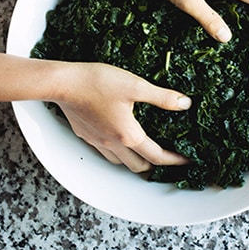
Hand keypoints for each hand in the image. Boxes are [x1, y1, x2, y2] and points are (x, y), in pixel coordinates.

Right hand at [55, 61, 190, 171]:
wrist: (62, 82)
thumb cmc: (97, 82)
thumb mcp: (135, 85)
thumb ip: (162, 97)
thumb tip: (185, 103)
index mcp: (129, 136)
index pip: (158, 157)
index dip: (175, 161)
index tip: (186, 161)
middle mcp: (114, 144)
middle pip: (139, 166)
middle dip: (155, 165)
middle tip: (167, 156)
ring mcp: (97, 142)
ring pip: (120, 162)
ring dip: (135, 162)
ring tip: (144, 152)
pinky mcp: (85, 135)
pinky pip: (104, 152)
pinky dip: (116, 153)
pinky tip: (118, 140)